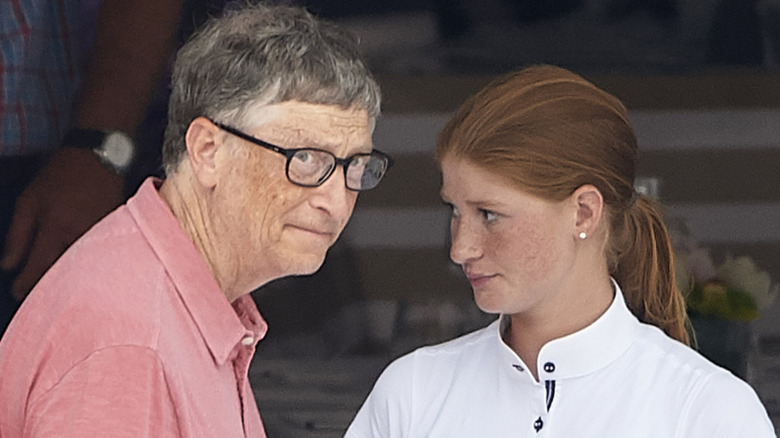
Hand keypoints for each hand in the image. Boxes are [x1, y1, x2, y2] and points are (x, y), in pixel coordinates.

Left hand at [0, 148, 123, 300]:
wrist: (100, 157)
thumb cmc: (62, 176)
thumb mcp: (29, 200)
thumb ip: (18, 235)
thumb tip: (8, 265)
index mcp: (56, 227)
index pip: (38, 268)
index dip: (25, 285)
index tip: (17, 294)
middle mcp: (80, 235)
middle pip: (63, 274)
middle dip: (48, 287)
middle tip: (36, 295)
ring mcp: (101, 236)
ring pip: (82, 268)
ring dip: (69, 279)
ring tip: (59, 287)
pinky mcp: (115, 234)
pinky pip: (98, 257)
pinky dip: (87, 266)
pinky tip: (80, 270)